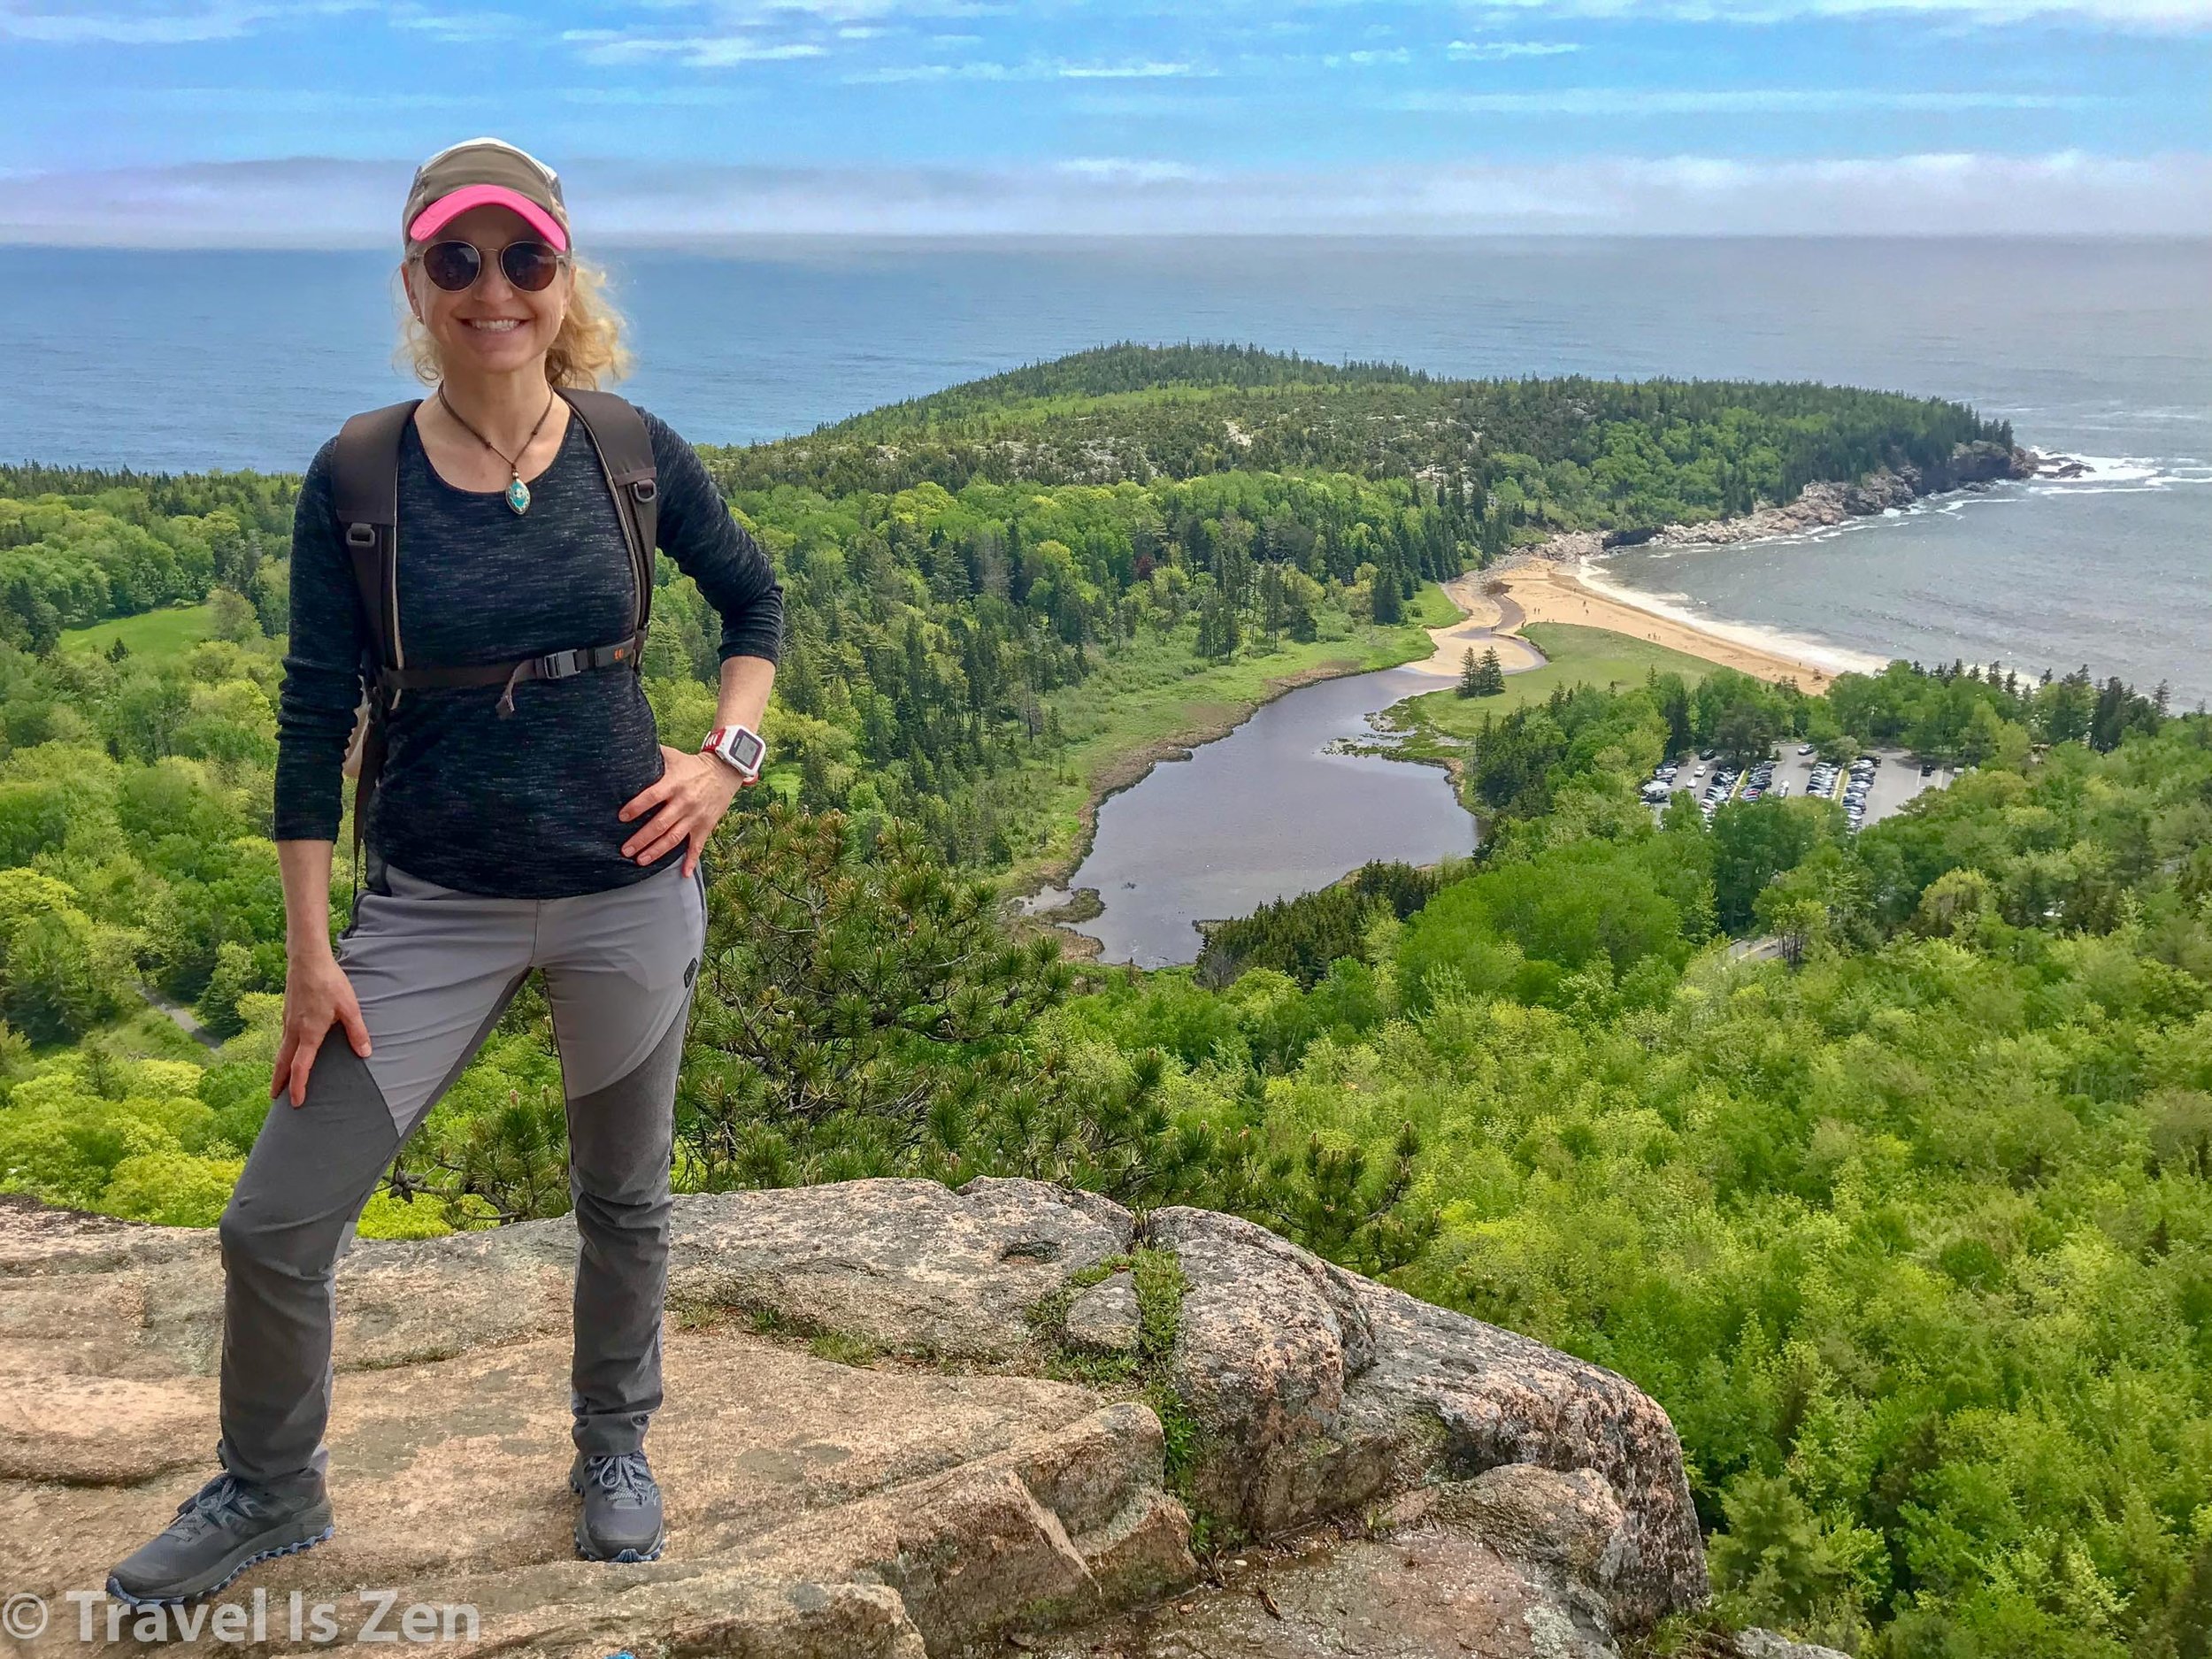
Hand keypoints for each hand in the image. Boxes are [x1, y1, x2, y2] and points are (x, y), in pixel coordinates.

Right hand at [270, 948, 371, 1107]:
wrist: (307, 960)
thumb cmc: (330, 983)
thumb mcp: (350, 1008)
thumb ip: (357, 1032)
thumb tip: (365, 1053)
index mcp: (309, 1034)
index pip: (301, 1067)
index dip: (298, 1087)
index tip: (296, 1102)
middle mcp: (293, 1030)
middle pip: (282, 1063)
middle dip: (279, 1082)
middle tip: (276, 1099)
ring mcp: (287, 1021)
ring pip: (281, 1050)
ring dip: (279, 1067)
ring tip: (279, 1079)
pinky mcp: (287, 1011)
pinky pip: (283, 1037)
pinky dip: (282, 1050)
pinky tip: (289, 1050)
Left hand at [618, 744, 749, 876]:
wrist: (725, 771)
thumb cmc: (693, 765)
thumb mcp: (673, 756)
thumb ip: (652, 756)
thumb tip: (628, 750)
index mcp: (674, 784)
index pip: (651, 797)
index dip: (636, 807)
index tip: (622, 817)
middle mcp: (684, 802)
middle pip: (660, 824)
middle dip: (641, 838)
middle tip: (625, 849)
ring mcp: (696, 816)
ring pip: (674, 837)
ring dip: (657, 851)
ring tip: (641, 861)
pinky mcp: (706, 825)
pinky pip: (698, 846)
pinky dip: (692, 860)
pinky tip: (684, 873)